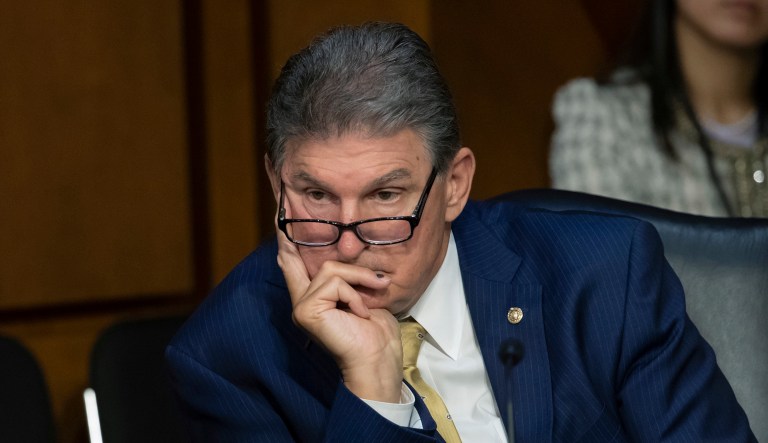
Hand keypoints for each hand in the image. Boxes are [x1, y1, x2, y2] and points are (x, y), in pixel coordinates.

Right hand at [276, 229, 403, 402]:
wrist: (377, 360)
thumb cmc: (375, 334)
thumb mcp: (363, 296)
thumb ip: (348, 278)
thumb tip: (349, 253)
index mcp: (313, 300)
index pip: (292, 265)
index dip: (285, 242)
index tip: (279, 219)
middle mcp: (302, 303)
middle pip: (323, 264)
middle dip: (355, 271)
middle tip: (378, 283)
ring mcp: (302, 307)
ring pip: (332, 270)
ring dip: (360, 281)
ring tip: (372, 300)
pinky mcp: (307, 311)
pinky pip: (335, 283)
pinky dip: (355, 295)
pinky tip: (361, 314)